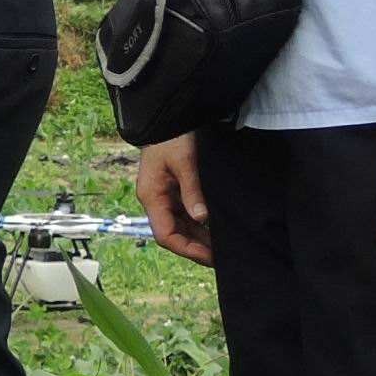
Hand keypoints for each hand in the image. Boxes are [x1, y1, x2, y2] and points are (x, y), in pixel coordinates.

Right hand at [134, 134, 213, 263]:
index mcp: (152, 196)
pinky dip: (200, 225)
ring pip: (181, 227)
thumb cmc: (173, 137)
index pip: (165, 235)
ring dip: (200, 238)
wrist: (170, 117)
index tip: (210, 257)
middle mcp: (156, 201)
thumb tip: (202, 219)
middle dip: (196, 248)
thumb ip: (192, 191)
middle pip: (174, 234)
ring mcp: (165, 196)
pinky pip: (186, 215)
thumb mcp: (184, 162)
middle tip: (222, 258)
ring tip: (223, 248)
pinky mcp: (175, 191)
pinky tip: (217, 230)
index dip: (186, 249)